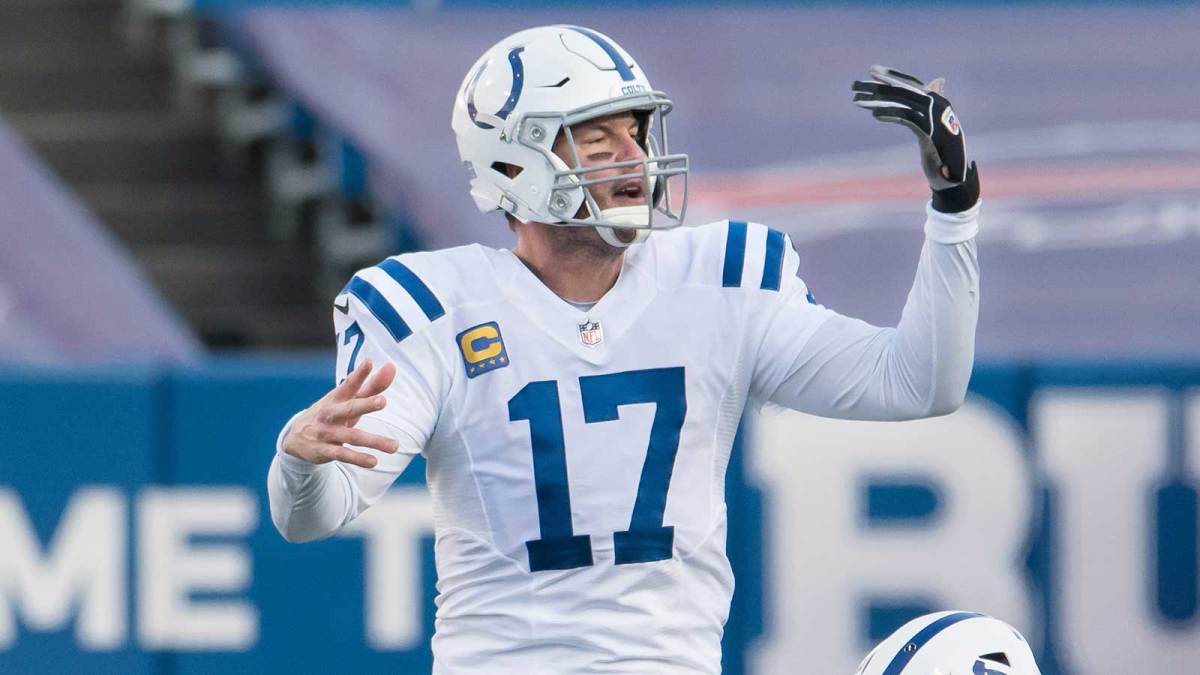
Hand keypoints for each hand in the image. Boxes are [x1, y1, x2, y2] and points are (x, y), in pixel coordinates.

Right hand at [282, 359, 399, 468]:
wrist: (295, 438)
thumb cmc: (332, 413)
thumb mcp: (348, 400)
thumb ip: (372, 386)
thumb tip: (392, 367)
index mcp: (337, 397)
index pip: (349, 384)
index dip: (359, 373)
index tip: (369, 362)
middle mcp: (330, 413)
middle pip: (350, 408)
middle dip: (366, 404)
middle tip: (383, 400)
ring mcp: (326, 432)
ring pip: (352, 437)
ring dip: (373, 441)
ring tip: (395, 446)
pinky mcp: (324, 451)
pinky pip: (342, 455)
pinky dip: (358, 458)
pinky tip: (374, 462)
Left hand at [852, 65, 978, 211]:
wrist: (953, 175)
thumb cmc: (942, 148)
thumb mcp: (934, 123)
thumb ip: (931, 103)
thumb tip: (938, 80)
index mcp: (937, 100)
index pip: (911, 83)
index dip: (892, 76)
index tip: (872, 70)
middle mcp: (938, 105)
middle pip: (903, 90)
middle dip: (878, 86)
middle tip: (855, 84)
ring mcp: (935, 118)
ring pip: (902, 102)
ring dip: (877, 100)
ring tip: (856, 101)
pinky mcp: (930, 133)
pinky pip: (908, 118)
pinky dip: (891, 114)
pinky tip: (875, 115)